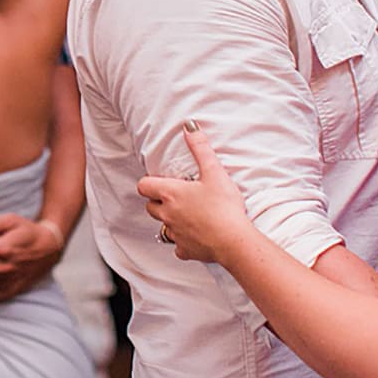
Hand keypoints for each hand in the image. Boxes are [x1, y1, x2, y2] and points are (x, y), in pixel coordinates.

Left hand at [137, 123, 249, 262]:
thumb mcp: (214, 172)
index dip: (149, 183)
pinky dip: (184, 242)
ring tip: (188, 216)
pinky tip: (197, 237)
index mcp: (170, 194)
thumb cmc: (224, 206)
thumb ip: (200, 148)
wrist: (234, 241)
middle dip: (158, 202)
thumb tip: (189, 127)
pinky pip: (178, 246)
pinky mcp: (185, 250)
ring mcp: (175, 234)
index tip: (162, 182)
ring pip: (162, 227)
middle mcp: (167, 214)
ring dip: (170, 222)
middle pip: (150, 207)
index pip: (143, 186)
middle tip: (177, 197)